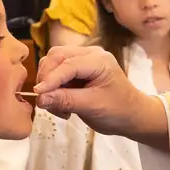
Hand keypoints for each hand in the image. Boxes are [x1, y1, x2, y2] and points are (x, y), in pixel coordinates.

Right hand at [34, 45, 165, 141]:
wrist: (132, 116)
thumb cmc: (119, 110)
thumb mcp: (92, 107)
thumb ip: (66, 100)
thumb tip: (40, 98)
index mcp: (98, 60)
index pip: (67, 64)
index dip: (50, 79)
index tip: (37, 93)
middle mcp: (89, 54)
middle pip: (56, 57)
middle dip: (47, 79)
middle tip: (47, 102)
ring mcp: (83, 60)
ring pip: (53, 64)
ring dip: (49, 85)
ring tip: (58, 107)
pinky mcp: (77, 70)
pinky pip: (57, 74)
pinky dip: (54, 89)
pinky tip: (62, 106)